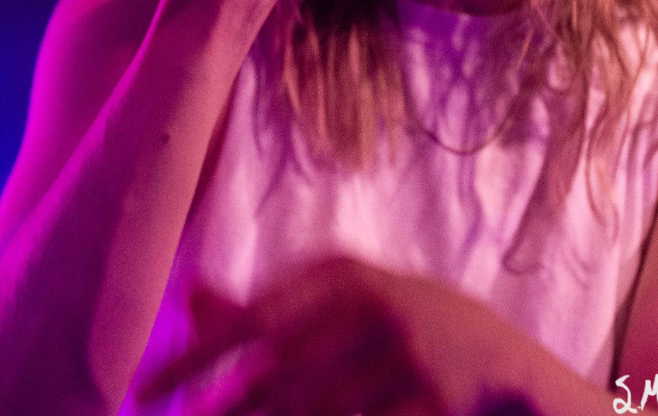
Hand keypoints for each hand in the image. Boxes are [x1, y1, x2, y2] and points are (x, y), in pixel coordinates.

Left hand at [138, 255, 528, 415]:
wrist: (496, 359)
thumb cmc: (397, 326)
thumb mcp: (342, 299)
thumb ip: (270, 301)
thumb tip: (187, 292)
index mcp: (344, 273)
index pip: (252, 316)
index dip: (193, 356)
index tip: (143, 389)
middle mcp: (372, 303)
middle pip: (275, 370)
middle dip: (218, 411)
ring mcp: (405, 353)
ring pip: (311, 409)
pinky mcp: (431, 400)